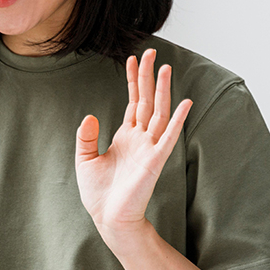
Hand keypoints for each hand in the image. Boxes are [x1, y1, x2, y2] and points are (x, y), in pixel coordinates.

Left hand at [75, 49, 191, 245]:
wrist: (108, 217)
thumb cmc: (99, 193)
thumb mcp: (85, 159)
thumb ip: (86, 137)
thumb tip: (90, 116)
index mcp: (125, 137)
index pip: (133, 102)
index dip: (133, 81)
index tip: (133, 59)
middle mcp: (140, 139)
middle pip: (147, 101)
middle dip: (149, 77)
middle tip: (152, 52)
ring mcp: (150, 148)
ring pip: (159, 113)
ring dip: (163, 91)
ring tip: (166, 67)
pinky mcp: (155, 160)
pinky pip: (168, 136)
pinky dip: (177, 119)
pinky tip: (184, 101)